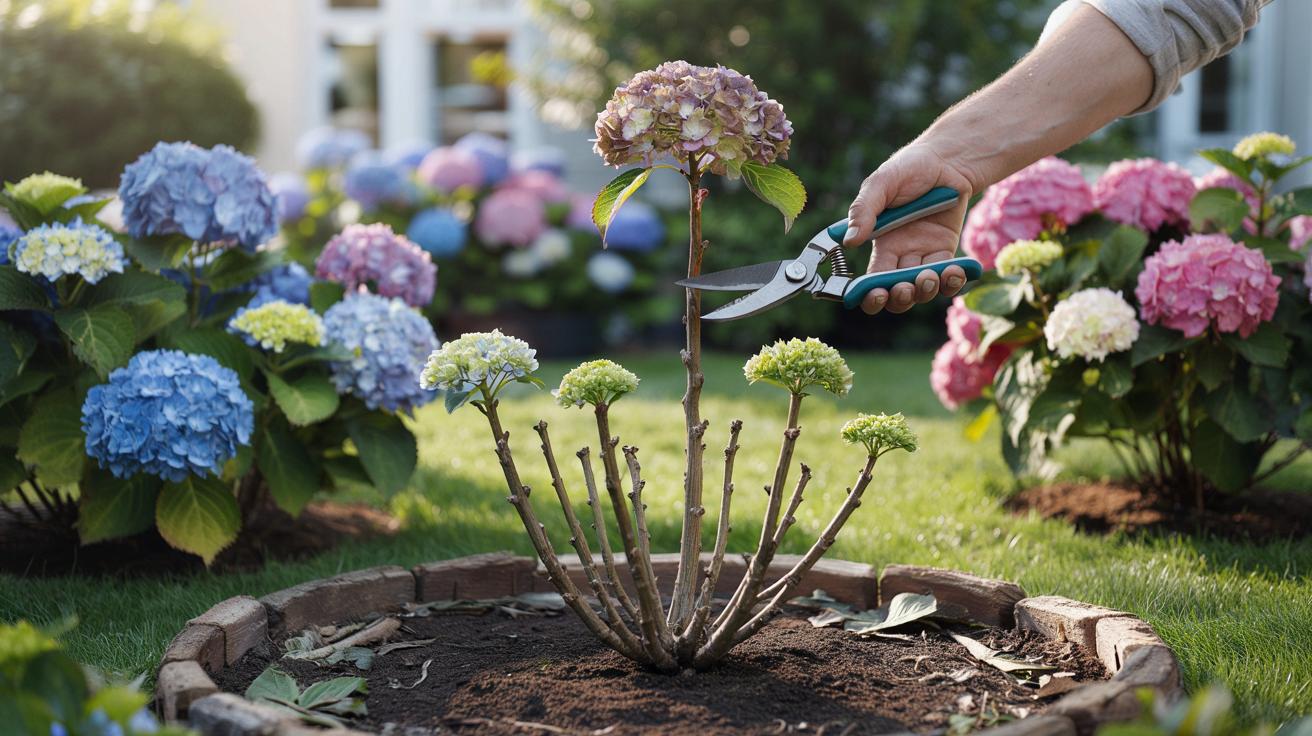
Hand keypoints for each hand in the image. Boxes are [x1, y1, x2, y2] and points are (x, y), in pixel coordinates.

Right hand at [843, 143, 976, 313]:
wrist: (948, 159)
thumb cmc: (910, 167)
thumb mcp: (881, 183)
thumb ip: (864, 210)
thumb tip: (849, 240)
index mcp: (881, 244)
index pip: (871, 280)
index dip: (869, 295)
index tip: (874, 294)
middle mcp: (901, 254)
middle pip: (896, 292)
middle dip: (898, 298)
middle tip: (903, 288)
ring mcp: (926, 254)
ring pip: (923, 289)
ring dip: (925, 291)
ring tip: (929, 277)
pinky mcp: (948, 250)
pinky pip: (948, 276)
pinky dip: (951, 281)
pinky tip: (954, 272)